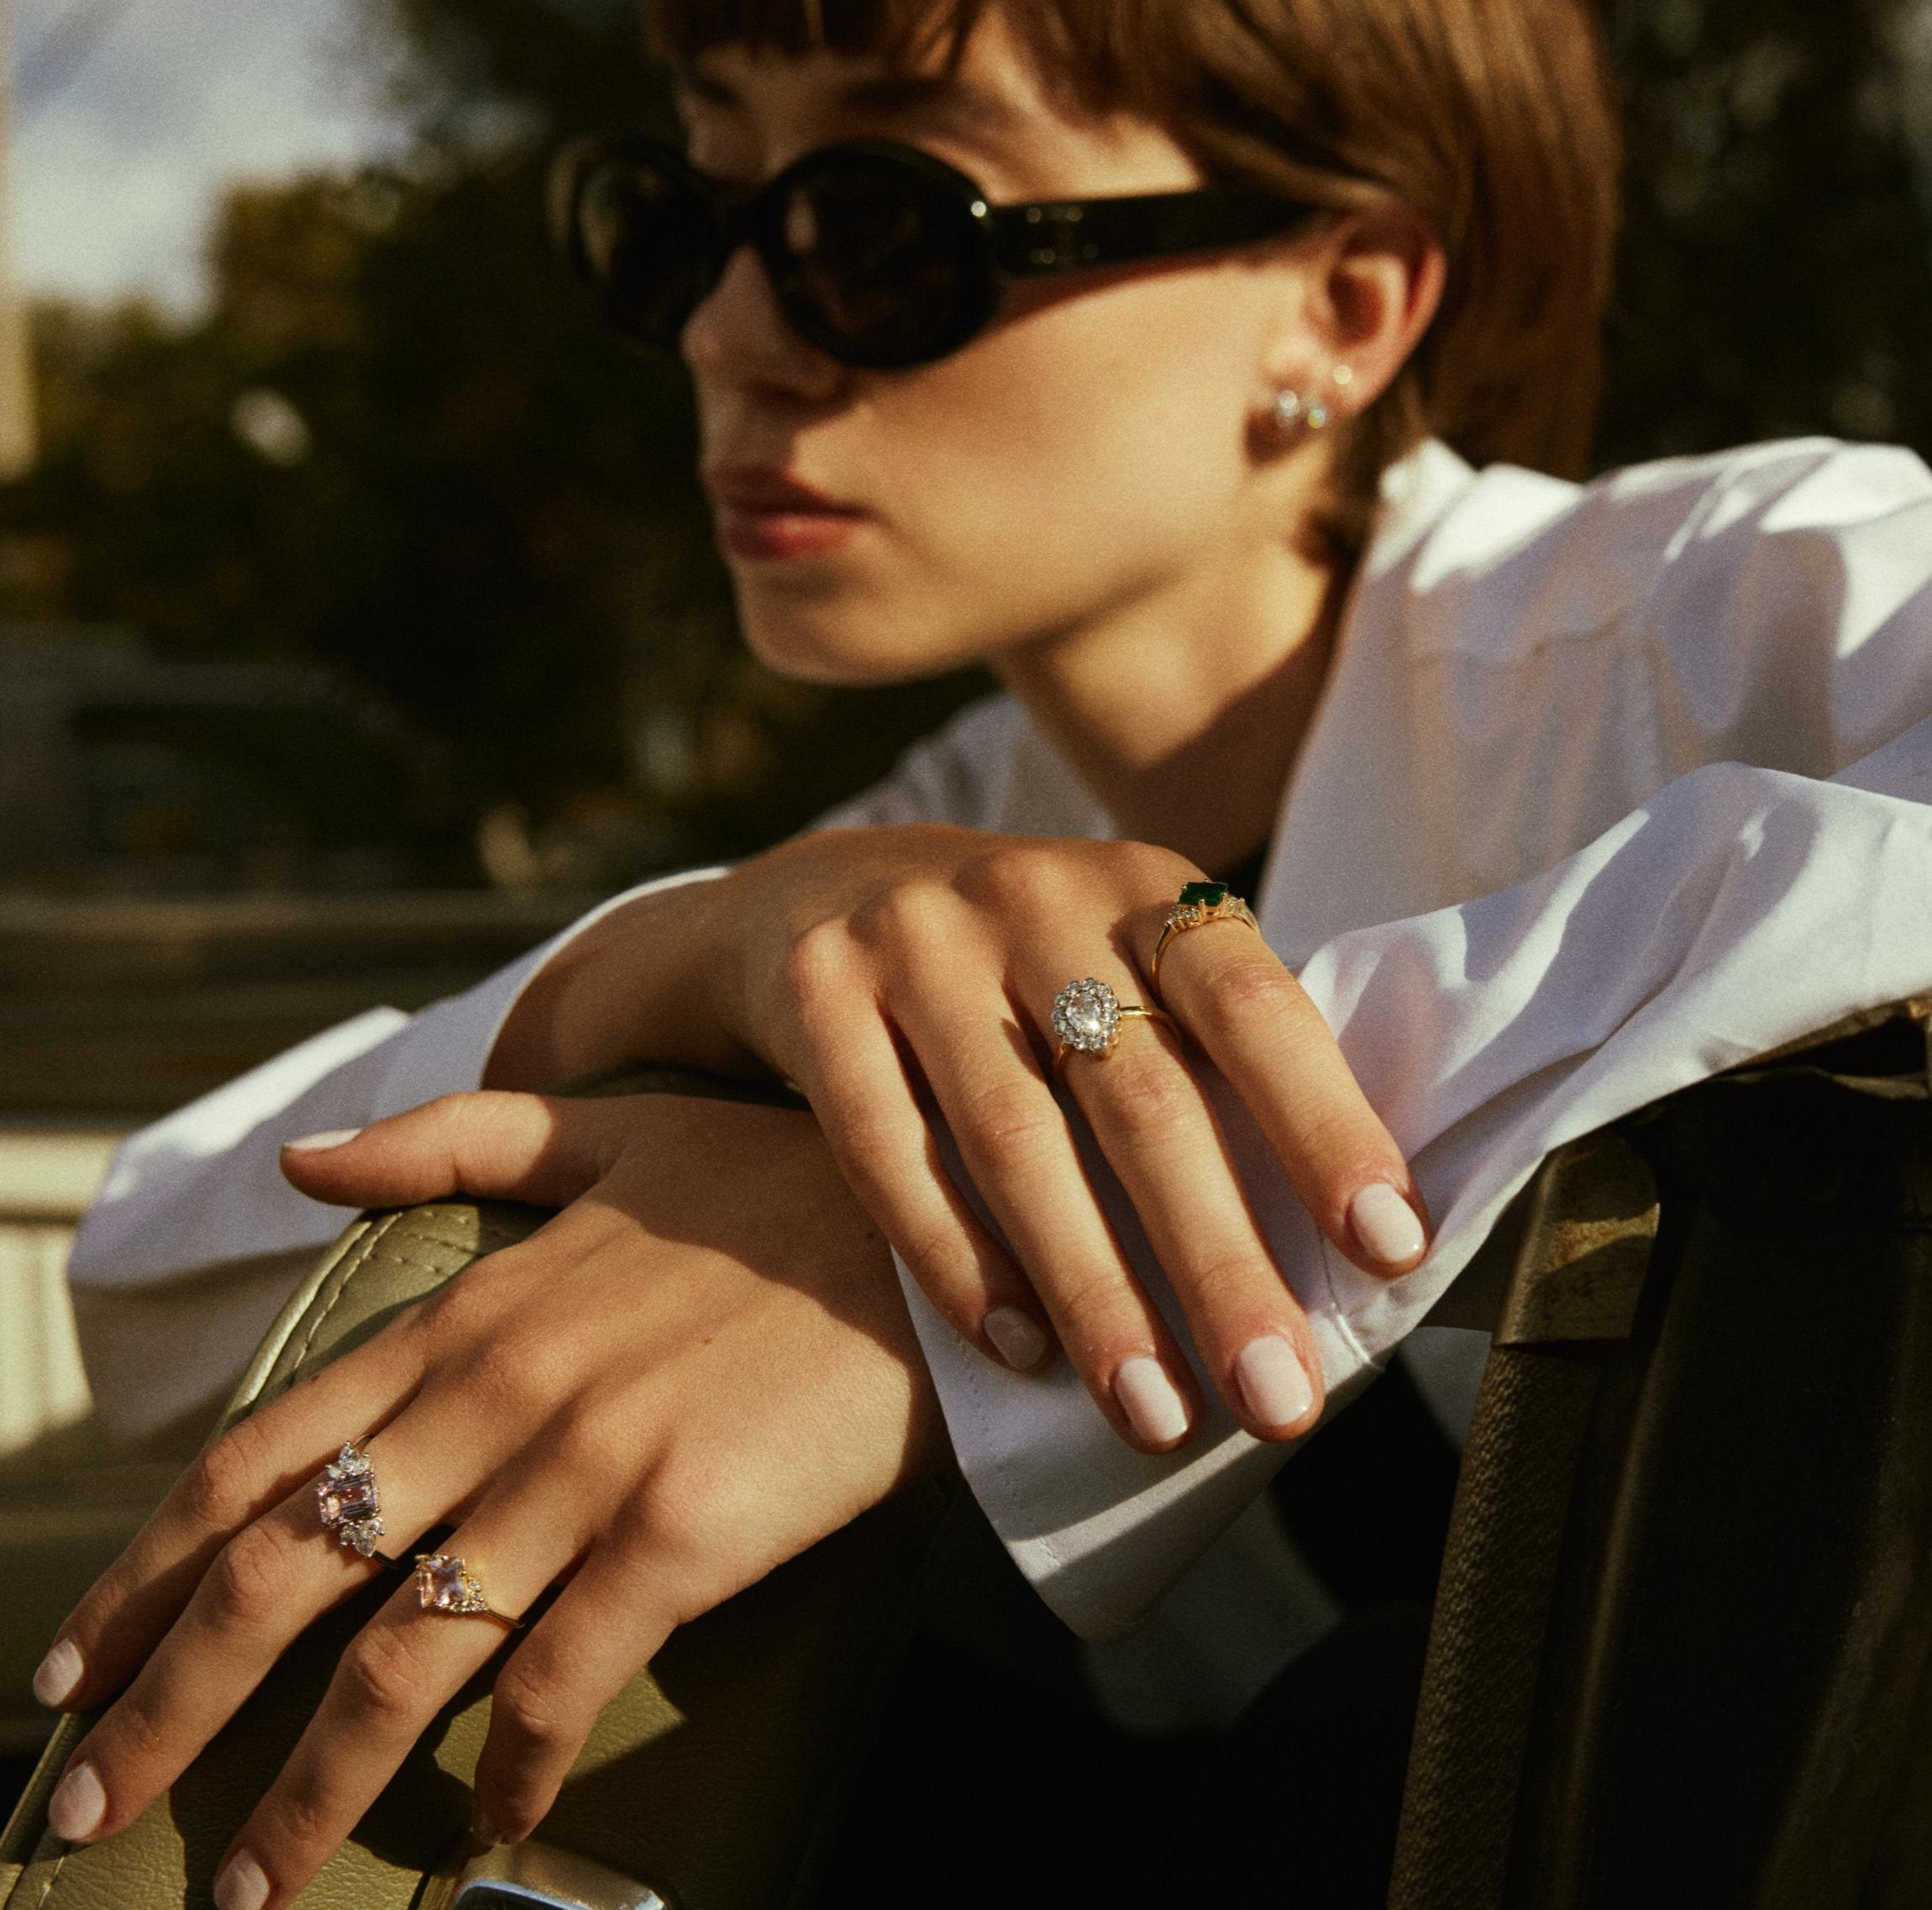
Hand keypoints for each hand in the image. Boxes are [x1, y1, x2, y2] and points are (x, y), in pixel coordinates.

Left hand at [34, 1091, 943, 1908]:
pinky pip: (558, 1685)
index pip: (258, 1453)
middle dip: (169, 1710)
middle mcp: (501, 1391)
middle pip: (286, 1573)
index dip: (145, 1571)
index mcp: (473, 1308)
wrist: (939, 1226)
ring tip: (255, 1888)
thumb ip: (455, 1139)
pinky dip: (507, 1775)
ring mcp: (586, 1464)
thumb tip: (300, 1160)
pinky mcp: (681, 1533)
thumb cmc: (782, 1185)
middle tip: (87, 1813)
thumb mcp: (616, 1132)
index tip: (73, 1670)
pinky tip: (489, 1830)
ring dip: (311, 1790)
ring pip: (398, 1657)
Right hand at [707, 827, 1428, 1453]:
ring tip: (1155, 1415)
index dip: (1325, 1124)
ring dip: (1095, 1294)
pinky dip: (957, 1261)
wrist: (826, 892)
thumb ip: (1213, 1063)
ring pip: (1015, 1138)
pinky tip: (1018, 1351)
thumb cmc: (1028, 970)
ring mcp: (916, 937)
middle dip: (1218, 1260)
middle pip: (1140, 1094)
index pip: (1253, 1005)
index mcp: (1144, 888)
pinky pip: (887, 1150)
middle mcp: (1034, 895)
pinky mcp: (816, 991)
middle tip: (1279, 1398)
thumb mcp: (1127, 967)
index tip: (1391, 1250)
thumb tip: (1354, 1239)